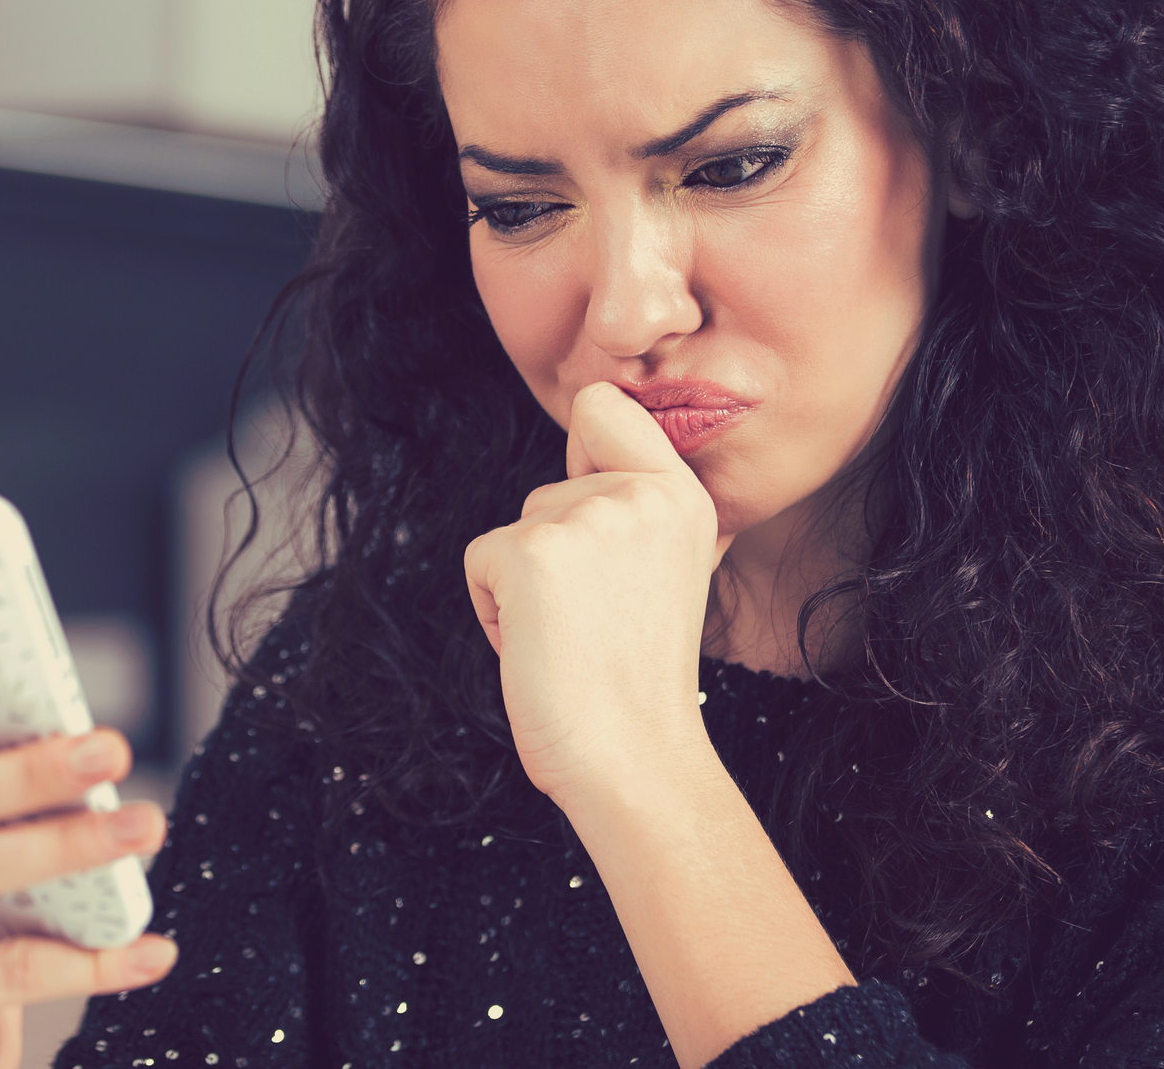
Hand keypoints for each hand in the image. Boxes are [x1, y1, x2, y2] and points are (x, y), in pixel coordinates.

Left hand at [464, 381, 729, 807]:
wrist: (632, 756)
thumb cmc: (639, 676)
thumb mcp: (675, 570)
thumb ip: (643, 509)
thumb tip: (597, 449)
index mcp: (683, 495)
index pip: (603, 406)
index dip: (581, 453)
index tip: (594, 520)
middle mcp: (639, 495)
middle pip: (548, 487)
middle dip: (553, 551)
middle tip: (596, 619)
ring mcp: (585, 518)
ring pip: (516, 526)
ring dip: (524, 584)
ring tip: (572, 637)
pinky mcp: (529, 553)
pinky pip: (480, 561)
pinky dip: (492, 607)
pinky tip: (538, 647)